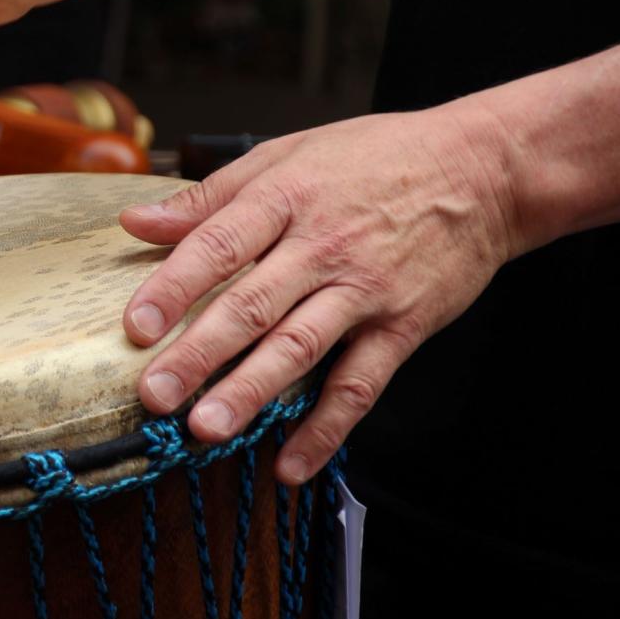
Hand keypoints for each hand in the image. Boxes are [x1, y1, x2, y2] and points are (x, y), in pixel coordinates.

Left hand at [121, 102, 523, 483]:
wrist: (483, 170)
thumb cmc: (374, 158)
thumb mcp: (286, 154)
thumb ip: (208, 197)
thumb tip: (135, 220)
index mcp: (285, 198)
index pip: (218, 245)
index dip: (173, 288)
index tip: (136, 328)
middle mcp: (323, 246)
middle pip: (252, 305)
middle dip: (198, 354)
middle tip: (155, 396)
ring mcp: (365, 290)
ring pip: (300, 348)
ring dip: (252, 392)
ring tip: (207, 429)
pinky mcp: (402, 326)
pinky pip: (360, 384)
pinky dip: (327, 428)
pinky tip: (291, 464)